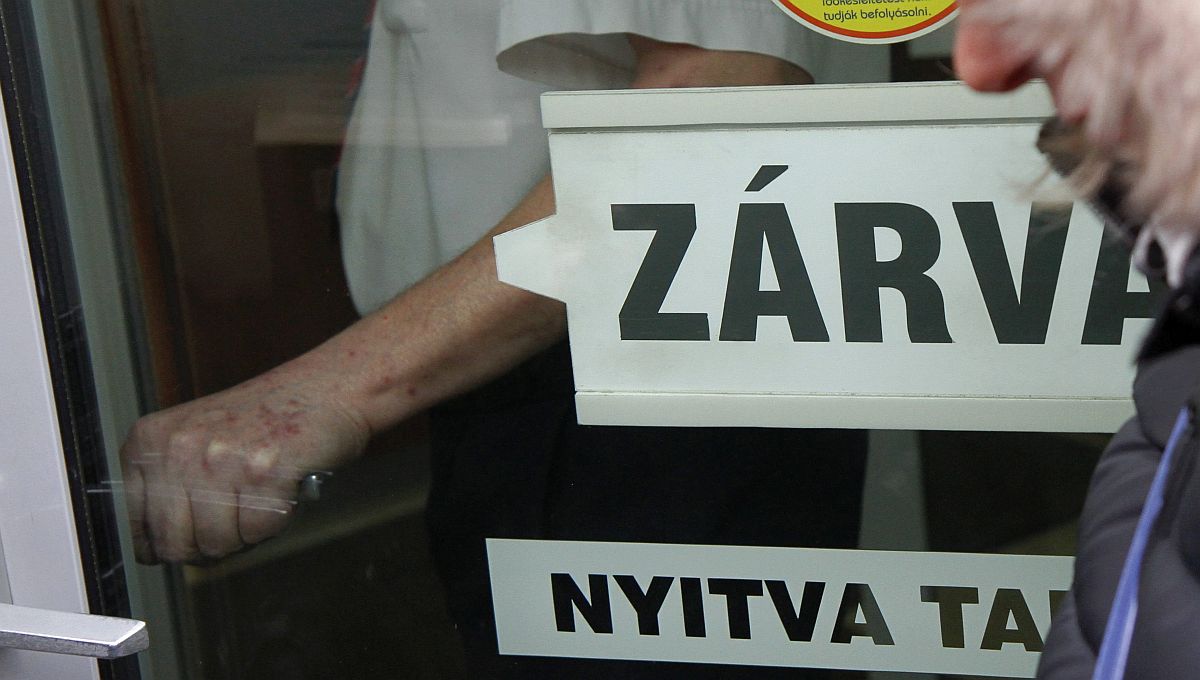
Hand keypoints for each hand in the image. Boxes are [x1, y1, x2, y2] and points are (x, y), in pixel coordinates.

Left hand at [121, 368, 369, 562]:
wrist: (324, 389)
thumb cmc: (262, 421)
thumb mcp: (194, 440)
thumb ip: (165, 487)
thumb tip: (152, 553)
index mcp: (150, 439)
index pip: (134, 524)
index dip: (163, 544)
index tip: (184, 539)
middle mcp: (178, 446)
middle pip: (174, 543)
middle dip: (206, 547)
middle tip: (231, 525)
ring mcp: (221, 457)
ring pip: (216, 543)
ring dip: (243, 536)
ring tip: (256, 502)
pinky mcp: (264, 471)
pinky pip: (258, 532)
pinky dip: (274, 523)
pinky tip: (279, 492)